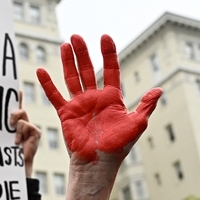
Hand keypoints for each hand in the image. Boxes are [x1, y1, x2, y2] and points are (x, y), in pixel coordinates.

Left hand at [9, 92, 40, 176]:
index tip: (15, 88)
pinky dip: (20, 132)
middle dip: (13, 112)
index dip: (16, 97)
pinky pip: (25, 124)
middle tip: (8, 123)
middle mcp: (23, 123)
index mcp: (14, 123)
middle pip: (19, 109)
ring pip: (21, 116)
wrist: (15, 166)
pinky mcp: (36, 132)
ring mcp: (30, 127)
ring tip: (13, 139)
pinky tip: (17, 142)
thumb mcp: (0, 135)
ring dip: (14, 126)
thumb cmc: (5, 153)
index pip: (15, 107)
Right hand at [37, 35, 161, 199]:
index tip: (104, 37)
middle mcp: (95, 98)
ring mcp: (79, 105)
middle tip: (77, 36)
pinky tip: (40, 70)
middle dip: (83, 53)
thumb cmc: (118, 146)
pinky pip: (55, 96)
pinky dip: (48, 84)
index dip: (108, 53)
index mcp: (112, 98)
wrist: (98, 163)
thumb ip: (145, 105)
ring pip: (72, 77)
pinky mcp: (66, 114)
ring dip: (67, 61)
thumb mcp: (137, 124)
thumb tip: (159, 90)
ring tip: (64, 44)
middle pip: (87, 69)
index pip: (110, 70)